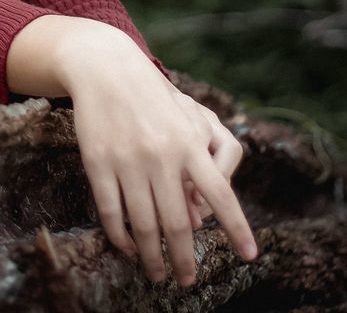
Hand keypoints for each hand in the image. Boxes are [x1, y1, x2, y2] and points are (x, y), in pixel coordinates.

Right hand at [65, 26, 257, 285]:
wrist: (105, 67)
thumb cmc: (153, 97)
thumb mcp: (186, 119)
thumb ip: (200, 163)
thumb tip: (198, 218)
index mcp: (188, 142)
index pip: (220, 194)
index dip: (237, 227)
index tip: (249, 255)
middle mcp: (161, 154)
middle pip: (178, 223)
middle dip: (184, 259)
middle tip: (185, 279)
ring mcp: (127, 160)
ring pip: (144, 225)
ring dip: (151, 256)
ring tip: (156, 271)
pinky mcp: (98, 162)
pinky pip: (112, 213)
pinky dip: (121, 238)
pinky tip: (127, 247)